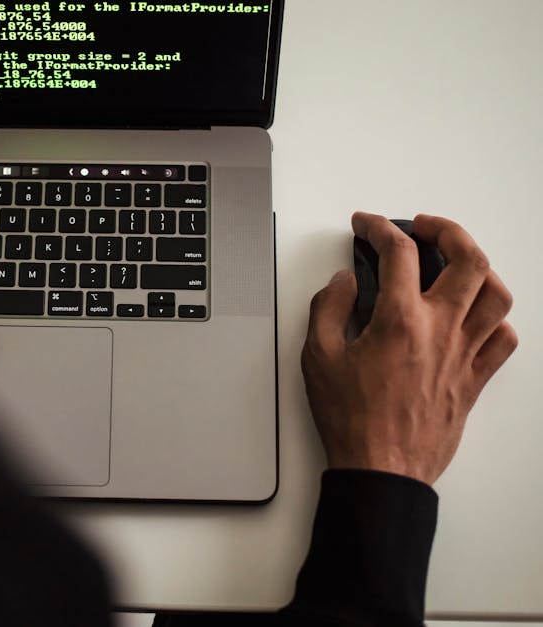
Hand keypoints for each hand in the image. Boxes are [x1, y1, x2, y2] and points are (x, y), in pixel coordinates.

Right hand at [301, 212, 517, 483]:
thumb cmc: (352, 420)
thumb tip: (342, 284)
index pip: (399, 252)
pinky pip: (503, 340)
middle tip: (424, 228)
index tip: (367, 226)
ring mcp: (463, 355)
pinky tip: (474, 316)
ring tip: (457, 264)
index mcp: (400, 321)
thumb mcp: (317, 357)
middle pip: (468, 258)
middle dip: (446, 230)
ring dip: (479, 269)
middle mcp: (440, 331)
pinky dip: (495, 319)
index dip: (379, 228)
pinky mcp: (473, 380)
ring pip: (496, 295)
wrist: (380, 470)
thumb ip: (328, 309)